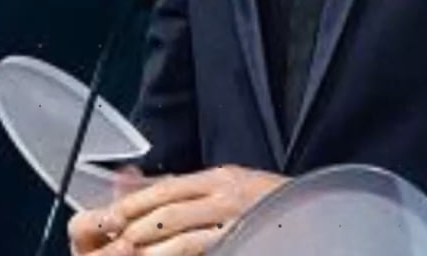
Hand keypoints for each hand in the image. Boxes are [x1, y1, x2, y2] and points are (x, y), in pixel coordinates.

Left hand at [71, 165, 287, 254]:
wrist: (316, 217)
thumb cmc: (270, 205)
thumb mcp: (231, 187)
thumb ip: (189, 188)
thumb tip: (142, 184)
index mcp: (220, 177)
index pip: (164, 188)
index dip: (132, 203)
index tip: (110, 216)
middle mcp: (226, 195)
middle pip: (167, 210)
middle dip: (133, 227)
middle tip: (112, 240)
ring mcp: (235, 220)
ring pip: (179, 234)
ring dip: (150, 247)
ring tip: (131, 254)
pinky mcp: (241, 240)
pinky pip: (199, 249)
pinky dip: (176, 255)